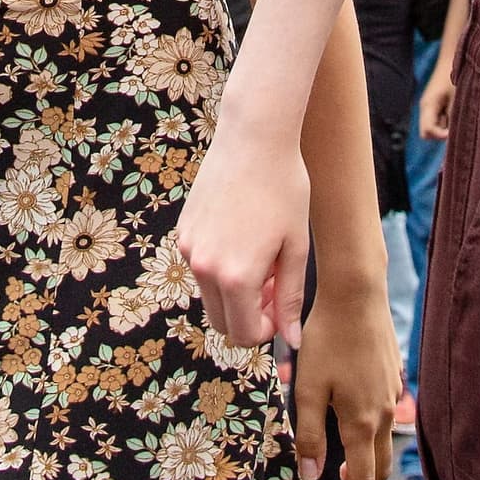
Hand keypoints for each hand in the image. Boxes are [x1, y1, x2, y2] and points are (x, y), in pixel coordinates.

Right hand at [175, 124, 313, 352]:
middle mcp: (205, 267)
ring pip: (211, 296)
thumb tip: (292, 341)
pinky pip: (201, 268)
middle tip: (275, 284)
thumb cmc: (284, 189)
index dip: (267, 329)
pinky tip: (243, 236)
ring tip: (263, 257)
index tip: (282, 306)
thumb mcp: (295, 247)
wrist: (254, 138)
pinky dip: (221, 268)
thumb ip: (290, 298)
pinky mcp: (184, 231)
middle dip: (250, 315)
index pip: (245, 334)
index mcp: (236, 276)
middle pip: (222, 322)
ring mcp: (190, 248)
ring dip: (235, 292)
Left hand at [288, 265, 399, 479]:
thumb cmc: (327, 338)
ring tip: (346, 473)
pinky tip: (357, 428)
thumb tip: (311, 476)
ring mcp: (390, 394)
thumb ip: (310, 434)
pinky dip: (373, 438)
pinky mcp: (391, 377)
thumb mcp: (308, 387)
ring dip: (368, 465)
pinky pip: (386, 418)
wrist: (357, 294)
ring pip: (383, 443)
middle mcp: (382, 413)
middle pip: (378, 468)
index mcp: (361, 421)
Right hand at [416, 58, 456, 143]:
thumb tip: (453, 134)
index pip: (427, 132)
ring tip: (458, 111)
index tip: (454, 132)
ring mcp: (429, 106)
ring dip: (446, 126)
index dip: (441, 136)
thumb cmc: (454, 76)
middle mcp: (425, 108)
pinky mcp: (435, 104)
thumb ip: (453, 116)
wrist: (452, 58)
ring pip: (434, 127)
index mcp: (428, 106)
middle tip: (456, 123)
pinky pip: (439, 119)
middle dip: (441, 134)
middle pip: (427, 133)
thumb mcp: (456, 97)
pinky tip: (456, 107)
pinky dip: (448, 119)